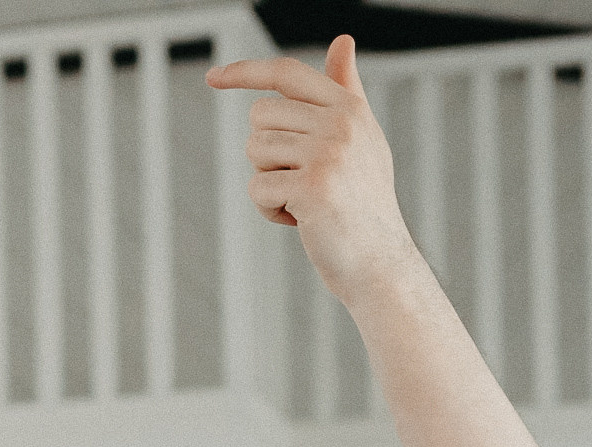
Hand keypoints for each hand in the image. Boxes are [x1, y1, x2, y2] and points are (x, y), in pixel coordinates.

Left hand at [206, 36, 420, 302]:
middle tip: (300, 180)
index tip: (212, 77)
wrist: (379, 262)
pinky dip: (269, 210)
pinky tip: (299, 221)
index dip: (246, 71)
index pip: (287, 74)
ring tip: (303, 201)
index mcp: (349, 107)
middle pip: (260, 116)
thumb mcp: (360, 138)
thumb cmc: (363, 201)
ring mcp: (328, 153)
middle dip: (266, 152)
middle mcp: (341, 123)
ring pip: (255, 150)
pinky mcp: (312, 187)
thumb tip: (343, 40)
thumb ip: (346, 90)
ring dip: (268, 182)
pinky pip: (257, 188)